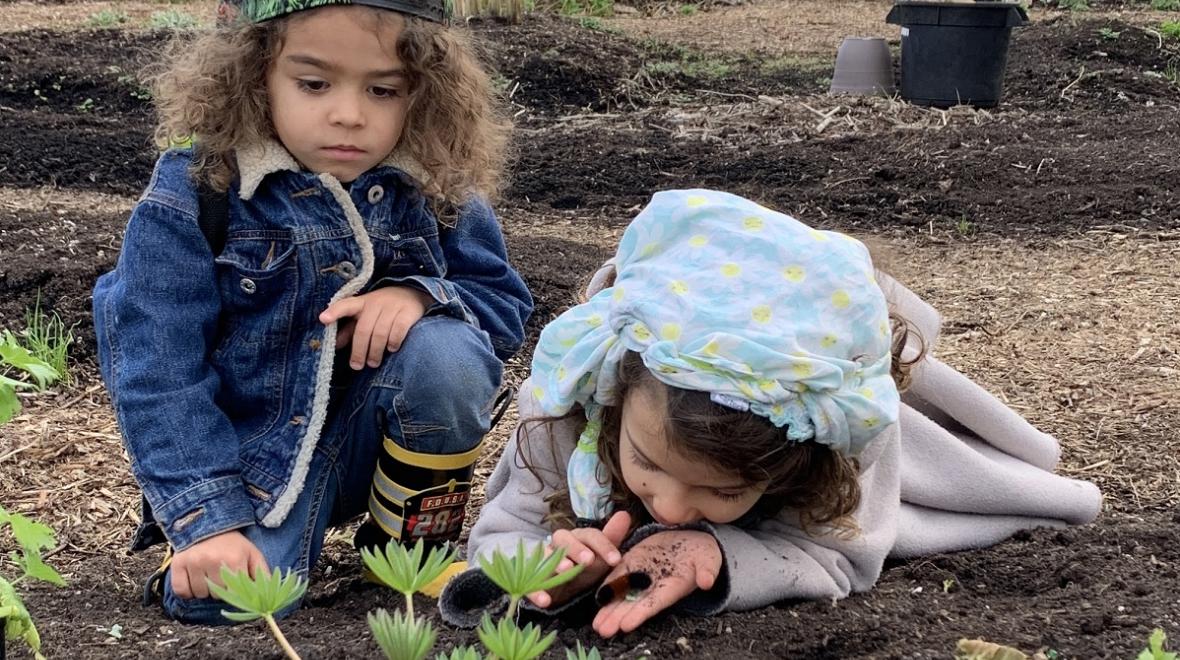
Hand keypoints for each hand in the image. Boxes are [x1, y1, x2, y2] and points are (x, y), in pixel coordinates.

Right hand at [170, 529, 267, 599]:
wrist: (207, 523)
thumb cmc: (233, 543)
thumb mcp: (252, 554)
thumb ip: (262, 574)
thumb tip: (268, 595)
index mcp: (235, 559)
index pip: (234, 594)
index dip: (234, 592)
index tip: (234, 584)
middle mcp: (213, 560)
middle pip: (216, 595)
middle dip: (219, 589)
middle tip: (219, 574)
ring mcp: (194, 562)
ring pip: (199, 594)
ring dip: (203, 590)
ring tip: (207, 573)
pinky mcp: (178, 563)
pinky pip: (181, 591)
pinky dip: (187, 590)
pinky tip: (193, 579)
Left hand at [319, 286, 432, 369]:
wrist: (412, 293)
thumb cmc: (382, 308)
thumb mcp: (365, 315)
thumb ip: (350, 330)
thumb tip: (335, 345)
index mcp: (361, 303)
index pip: (345, 305)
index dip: (334, 312)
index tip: (323, 319)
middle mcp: (375, 303)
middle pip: (363, 329)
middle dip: (359, 350)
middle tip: (357, 366)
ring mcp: (392, 307)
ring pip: (380, 332)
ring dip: (375, 351)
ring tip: (374, 363)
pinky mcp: (407, 313)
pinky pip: (398, 330)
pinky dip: (393, 342)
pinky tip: (392, 349)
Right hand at [525, 511, 630, 608]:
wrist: (561, 589)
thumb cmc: (583, 568)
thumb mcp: (599, 558)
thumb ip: (611, 538)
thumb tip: (624, 515)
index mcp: (577, 537)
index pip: (590, 535)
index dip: (603, 545)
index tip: (616, 560)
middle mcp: (558, 545)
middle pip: (563, 538)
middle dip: (576, 547)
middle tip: (589, 559)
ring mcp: (543, 561)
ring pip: (545, 556)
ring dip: (556, 562)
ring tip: (566, 570)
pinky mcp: (532, 580)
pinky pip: (530, 583)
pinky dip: (535, 591)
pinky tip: (545, 600)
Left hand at [592, 530, 721, 637]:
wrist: (692, 541)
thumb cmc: (703, 555)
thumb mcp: (709, 560)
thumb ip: (707, 570)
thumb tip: (707, 582)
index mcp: (673, 586)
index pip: (655, 603)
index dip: (641, 613)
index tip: (626, 625)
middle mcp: (655, 586)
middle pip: (635, 604)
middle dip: (619, 617)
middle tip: (603, 631)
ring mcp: (643, 575)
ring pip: (624, 594)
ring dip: (610, 609)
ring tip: (597, 625)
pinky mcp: (634, 562)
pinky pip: (619, 576)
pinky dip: (608, 588)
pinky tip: (598, 598)